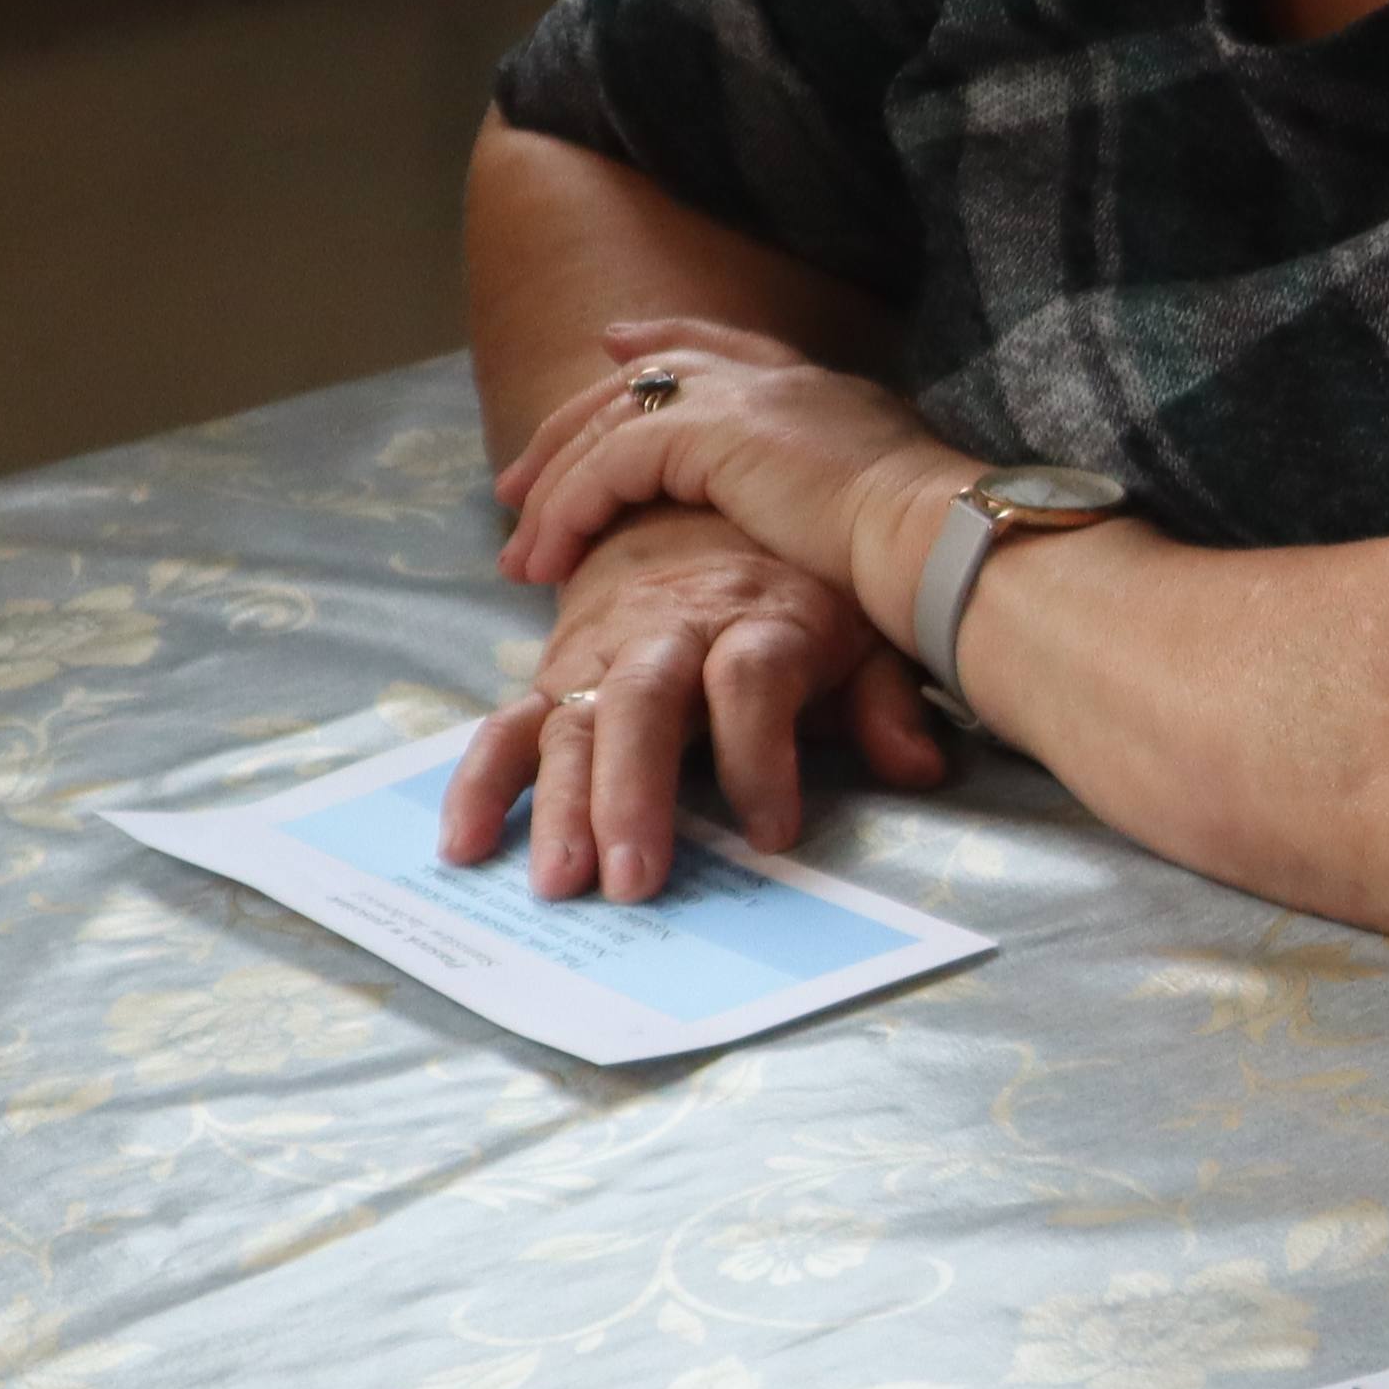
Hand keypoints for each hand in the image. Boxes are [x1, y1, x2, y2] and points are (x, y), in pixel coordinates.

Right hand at [437, 505, 945, 902]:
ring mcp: (605, 653)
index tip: (773, 833)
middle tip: (632, 880)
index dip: (761, 754)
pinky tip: (466, 844)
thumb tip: (921, 768)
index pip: (754, 681)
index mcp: (760, 619)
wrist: (707, 507)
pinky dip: (482, 781)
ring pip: (574, 721)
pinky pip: (509, 725)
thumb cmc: (800, 591)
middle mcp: (673, 632)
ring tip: (558, 881)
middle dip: (635, 792)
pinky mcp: (556, 675)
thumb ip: (888, 702)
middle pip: (647, 703)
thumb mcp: (863, 633)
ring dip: (561, 803)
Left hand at [494, 321, 966, 609]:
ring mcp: (737, 399)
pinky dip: (569, 511)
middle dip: (573, 426)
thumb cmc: (930, 548)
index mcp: (818, 388)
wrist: (939, 535)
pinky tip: (549, 557)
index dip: (660, 341)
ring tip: (521, 550)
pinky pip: (606, 468)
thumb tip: (840, 525)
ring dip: (556, 490)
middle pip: (643, 378)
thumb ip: (843, 493)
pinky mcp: (702, 435)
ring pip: (611, 427)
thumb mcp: (883, 504)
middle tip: (519, 478)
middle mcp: (772, 380)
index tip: (614, 344)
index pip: (721, 346)